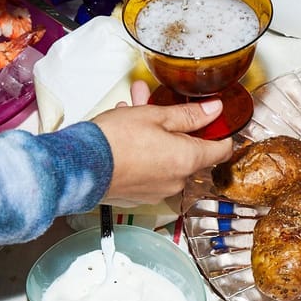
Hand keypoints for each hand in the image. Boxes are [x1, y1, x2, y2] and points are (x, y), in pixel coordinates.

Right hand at [94, 81, 234, 204]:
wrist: (78, 167)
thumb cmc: (114, 141)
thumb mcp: (156, 116)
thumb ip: (190, 114)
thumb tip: (214, 109)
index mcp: (188, 160)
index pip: (222, 150)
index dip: (220, 131)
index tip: (213, 120)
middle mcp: (177, 181)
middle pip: (189, 150)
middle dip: (175, 125)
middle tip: (160, 105)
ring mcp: (157, 190)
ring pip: (165, 156)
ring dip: (154, 134)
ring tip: (134, 108)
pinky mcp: (138, 195)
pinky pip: (149, 169)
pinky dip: (143, 151)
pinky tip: (124, 131)